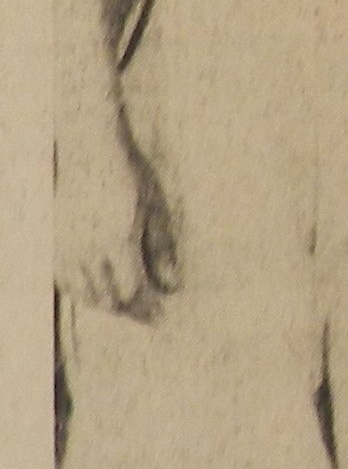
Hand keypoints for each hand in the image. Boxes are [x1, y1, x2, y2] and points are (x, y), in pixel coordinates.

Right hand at [57, 124, 175, 315]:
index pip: (130, 290)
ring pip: (83, 294)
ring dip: (105, 303)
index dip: (146, 305)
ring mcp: (67, 248)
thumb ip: (161, 247)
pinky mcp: (55, 244)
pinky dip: (81, 292)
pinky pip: (64, 281)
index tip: (160, 312)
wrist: (90, 155)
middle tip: (146, 314)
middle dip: (129, 310)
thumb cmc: (128, 177)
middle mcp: (88, 250)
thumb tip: (171, 281)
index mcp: (118, 241)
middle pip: (106, 298)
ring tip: (125, 305)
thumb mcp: (154, 208)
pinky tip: (95, 290)